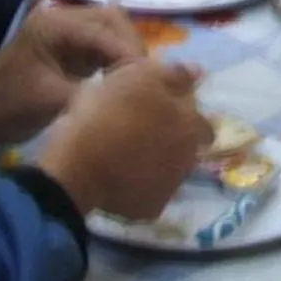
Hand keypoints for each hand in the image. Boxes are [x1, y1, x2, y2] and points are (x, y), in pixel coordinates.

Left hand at [0, 2, 148, 149]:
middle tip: (150, 82)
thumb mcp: (52, 103)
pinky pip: (102, 48)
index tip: (153, 83)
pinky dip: (117, 63)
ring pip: (111, 33)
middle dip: (134, 50)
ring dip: (128, 55)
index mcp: (56, 26)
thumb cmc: (6, 107)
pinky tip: (128, 85)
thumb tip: (138, 99)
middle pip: (114, 22)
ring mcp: (65, 34)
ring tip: (143, 84)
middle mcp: (63, 20)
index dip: (133, 56)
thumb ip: (96, 95)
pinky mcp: (68, 50)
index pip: (108, 32)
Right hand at [33, 60, 212, 220]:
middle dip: (174, 142)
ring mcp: (171, 186)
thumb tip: (198, 72)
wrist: (77, 167)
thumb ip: (173, 75)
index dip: (183, 114)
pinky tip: (118, 178)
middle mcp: (189, 156)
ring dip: (157, 163)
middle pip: (188, 148)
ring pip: (171, 171)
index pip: (202, 121)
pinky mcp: (150, 209)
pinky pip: (149, 194)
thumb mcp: (136, 77)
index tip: (160, 111)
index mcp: (189, 124)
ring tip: (126, 157)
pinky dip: (138, 186)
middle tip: (142, 134)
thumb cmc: (105, 113)